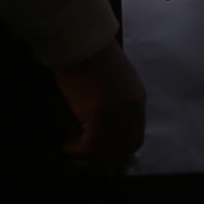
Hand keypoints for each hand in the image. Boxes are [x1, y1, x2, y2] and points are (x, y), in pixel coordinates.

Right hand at [53, 42, 148, 171]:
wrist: (80, 41)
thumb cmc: (90, 56)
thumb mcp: (112, 82)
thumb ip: (113, 104)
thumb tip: (96, 129)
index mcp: (138, 100)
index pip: (135, 139)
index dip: (119, 151)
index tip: (103, 156)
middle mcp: (133, 110)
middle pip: (123, 150)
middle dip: (104, 160)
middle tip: (85, 162)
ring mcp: (118, 114)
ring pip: (107, 152)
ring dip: (88, 156)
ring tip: (71, 149)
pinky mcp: (99, 116)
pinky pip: (90, 146)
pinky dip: (75, 150)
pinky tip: (65, 144)